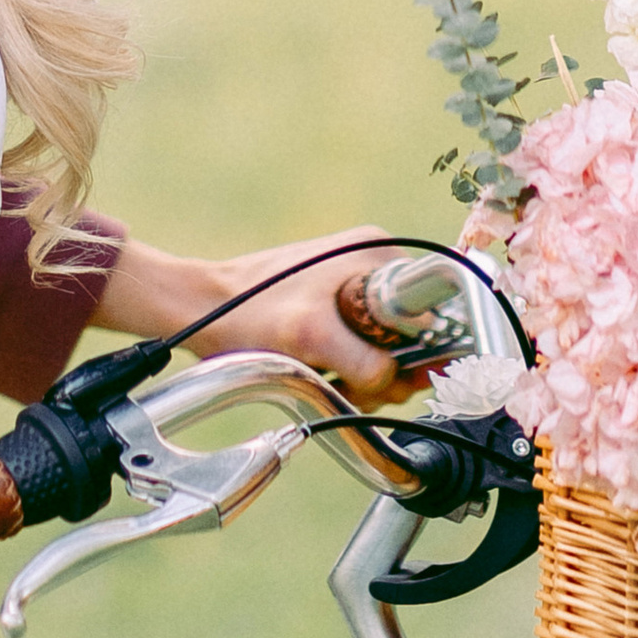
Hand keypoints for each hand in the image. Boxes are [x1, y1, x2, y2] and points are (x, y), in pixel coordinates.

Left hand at [190, 232, 431, 407]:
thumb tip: (398, 380)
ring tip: (330, 378)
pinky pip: (366, 344)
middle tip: (353, 385)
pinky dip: (350, 367)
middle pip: (414, 332)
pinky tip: (324, 374)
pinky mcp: (339, 303)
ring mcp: (356, 281)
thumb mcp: (313, 339)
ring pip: (390, 345)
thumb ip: (367, 361)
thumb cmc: (247, 315)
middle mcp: (373, 261)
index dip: (422, 351)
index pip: (435, 308)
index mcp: (377, 253)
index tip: (397, 376)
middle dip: (390, 370)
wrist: (202, 308)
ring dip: (367, 375)